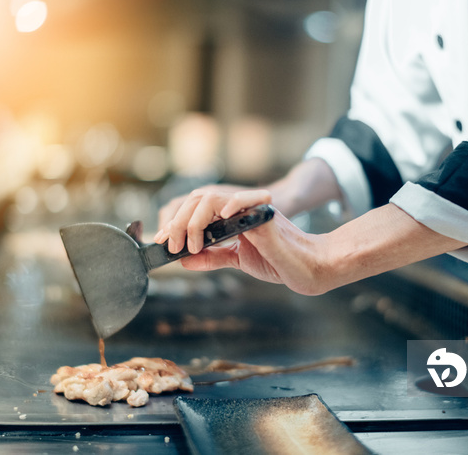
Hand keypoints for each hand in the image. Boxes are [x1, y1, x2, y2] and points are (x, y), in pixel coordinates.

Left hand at [154, 189, 333, 294]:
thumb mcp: (237, 259)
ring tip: (189, 243)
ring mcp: (251, 209)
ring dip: (194, 220)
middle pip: (198, 199)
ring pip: (213, 198)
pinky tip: (220, 217)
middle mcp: (239, 208)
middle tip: (170, 245)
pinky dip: (230, 205)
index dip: (175, 222)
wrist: (304, 270)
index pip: (196, 209)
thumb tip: (185, 260)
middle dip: (178, 222)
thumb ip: (212, 257)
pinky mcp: (265, 215)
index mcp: (232, 216)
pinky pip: (245, 201)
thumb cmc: (277, 261)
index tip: (162, 242)